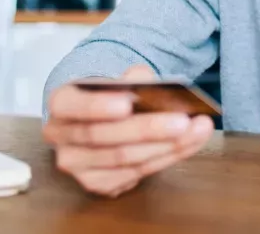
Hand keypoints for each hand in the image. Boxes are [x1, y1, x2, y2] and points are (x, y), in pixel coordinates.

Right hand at [43, 65, 213, 196]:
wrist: (100, 119)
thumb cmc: (110, 96)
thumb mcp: (118, 80)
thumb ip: (131, 78)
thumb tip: (145, 80)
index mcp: (62, 103)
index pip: (72, 105)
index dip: (98, 106)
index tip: (127, 104)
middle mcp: (62, 137)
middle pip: (104, 137)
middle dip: (148, 129)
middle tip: (183, 120)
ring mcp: (77, 164)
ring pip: (124, 159)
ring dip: (166, 146)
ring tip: (198, 130)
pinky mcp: (97, 183)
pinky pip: (136, 173)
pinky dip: (166, 157)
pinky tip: (189, 143)